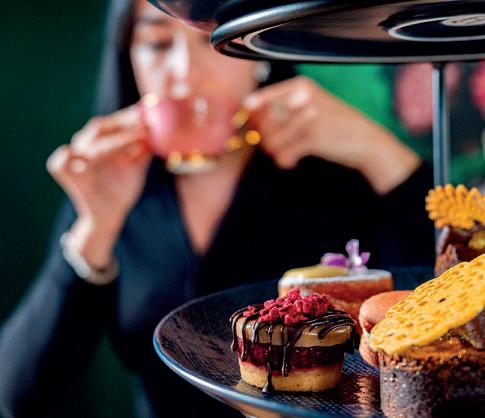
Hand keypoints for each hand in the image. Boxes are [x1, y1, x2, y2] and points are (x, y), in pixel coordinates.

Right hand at [47, 106, 150, 267]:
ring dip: (111, 141)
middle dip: (122, 125)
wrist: (110, 215)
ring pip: (88, 144)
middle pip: (99, 128)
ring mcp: (73, 159)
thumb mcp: (137, 169)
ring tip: (134, 139)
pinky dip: (69, 156)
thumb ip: (143, 151)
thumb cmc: (122, 189)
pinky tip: (85, 153)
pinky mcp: (63, 173)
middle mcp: (85, 146)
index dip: (128, 117)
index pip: (112, 123)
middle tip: (143, 124)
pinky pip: (61, 161)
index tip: (147, 113)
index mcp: (100, 142)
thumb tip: (156, 131)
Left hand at [245, 76, 419, 193]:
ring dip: (275, 152)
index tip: (247, 119)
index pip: (262, 99)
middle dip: (266, 138)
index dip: (250, 113)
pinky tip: (293, 161)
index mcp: (300, 85)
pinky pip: (283, 155)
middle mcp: (302, 97)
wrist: (366, 139)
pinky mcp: (312, 138)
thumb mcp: (311, 104)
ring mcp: (307, 117)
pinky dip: (286, 161)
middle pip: (263, 123)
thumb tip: (248, 115)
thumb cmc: (334, 123)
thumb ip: (283, 106)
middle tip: (277, 145)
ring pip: (271, 141)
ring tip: (287, 153)